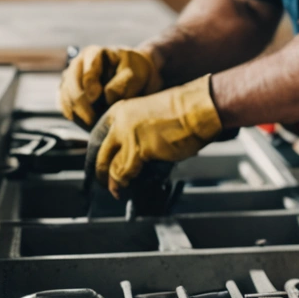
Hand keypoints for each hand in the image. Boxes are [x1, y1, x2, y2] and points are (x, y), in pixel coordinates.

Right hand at [59, 46, 161, 127]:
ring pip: (66, 98)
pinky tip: (86, 123)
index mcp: (93, 53)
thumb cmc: (133, 72)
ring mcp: (70, 78)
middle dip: (82, 106)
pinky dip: (74, 116)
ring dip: (78, 113)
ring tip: (93, 123)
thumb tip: (107, 97)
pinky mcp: (67, 92)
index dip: (90, 87)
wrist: (131, 75)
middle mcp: (77, 64)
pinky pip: (64, 106)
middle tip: (94, 121)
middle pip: (71, 88)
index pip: (87, 73)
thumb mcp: (135, 74)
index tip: (96, 98)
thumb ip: (122, 84)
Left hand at [89, 76, 221, 196]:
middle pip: (98, 152)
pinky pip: (122, 172)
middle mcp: (120, 121)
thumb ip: (138, 132)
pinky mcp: (139, 149)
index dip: (97, 154)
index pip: (97, 136)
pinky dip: (122, 183)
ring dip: (111, 181)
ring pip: (108, 165)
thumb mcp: (152, 116)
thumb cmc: (186, 111)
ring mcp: (127, 135)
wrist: (201, 107)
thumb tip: (132, 153)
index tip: (98, 164)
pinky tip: (125, 188)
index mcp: (122, 111)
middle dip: (99, 171)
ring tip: (115, 190)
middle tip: (102, 181)